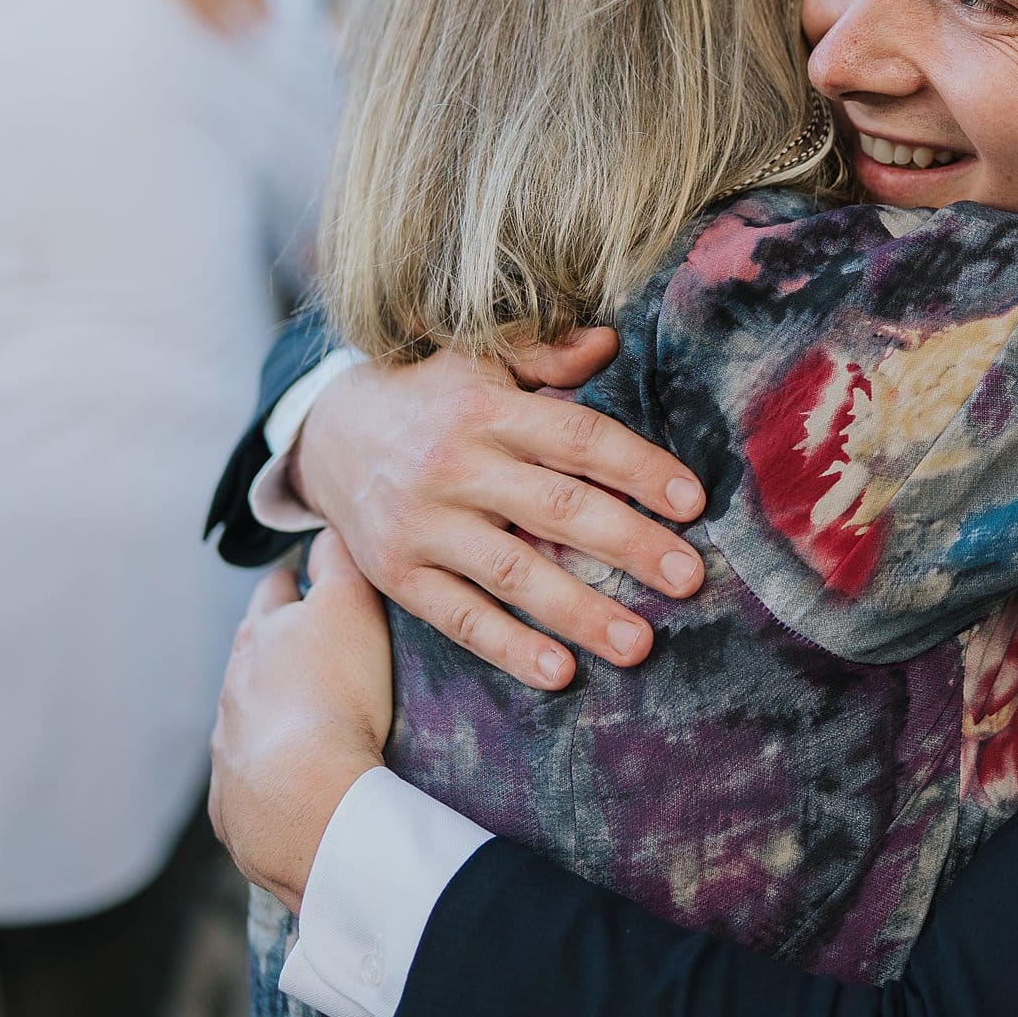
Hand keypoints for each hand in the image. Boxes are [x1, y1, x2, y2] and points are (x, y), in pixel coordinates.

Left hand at [210, 533, 392, 913]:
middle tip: (318, 653)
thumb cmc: (336, 693)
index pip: (275, 589)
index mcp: (260, 634)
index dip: (296, 580)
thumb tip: (329, 526)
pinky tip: (295, 779)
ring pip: (247, 713)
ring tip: (312, 721)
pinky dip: (269, 768)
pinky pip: (249, 773)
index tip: (313, 580)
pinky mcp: (233, 797)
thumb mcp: (349, 604)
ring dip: (272, 710)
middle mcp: (234, 684)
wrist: (305, 796)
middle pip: (253, 653)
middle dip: (278, 646)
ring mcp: (229, 742)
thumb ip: (338, 558)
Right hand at [291, 337, 705, 692]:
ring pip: (512, 573)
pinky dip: (508, 648)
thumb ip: (544, 355)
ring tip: (639, 643)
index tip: (693, 502)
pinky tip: (559, 673)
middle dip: (629, 544)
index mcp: (485, 408)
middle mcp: (453, 466)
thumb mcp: (477, 360)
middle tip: (690, 578)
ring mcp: (422, 524)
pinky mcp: (398, 574)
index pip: (576, 438)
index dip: (637, 468)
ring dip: (579, 612)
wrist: (324, 434)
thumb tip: (609, 342)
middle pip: (556, 508)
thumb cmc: (427, 397)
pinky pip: (459, 617)